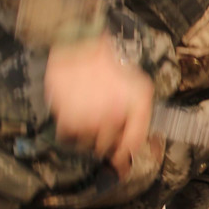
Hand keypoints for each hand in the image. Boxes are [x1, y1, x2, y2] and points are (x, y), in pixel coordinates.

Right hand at [43, 34, 153, 176]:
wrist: (81, 45)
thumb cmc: (112, 66)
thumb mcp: (140, 87)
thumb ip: (140, 116)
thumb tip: (133, 144)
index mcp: (136, 108)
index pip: (133, 144)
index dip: (126, 157)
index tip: (120, 163)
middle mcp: (114, 117)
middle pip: (107, 147)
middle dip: (105, 142)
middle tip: (99, 126)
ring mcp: (90, 120)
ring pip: (88, 144)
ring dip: (87, 135)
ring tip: (86, 112)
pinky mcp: (68, 118)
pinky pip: (69, 136)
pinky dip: (70, 129)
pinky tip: (74, 111)